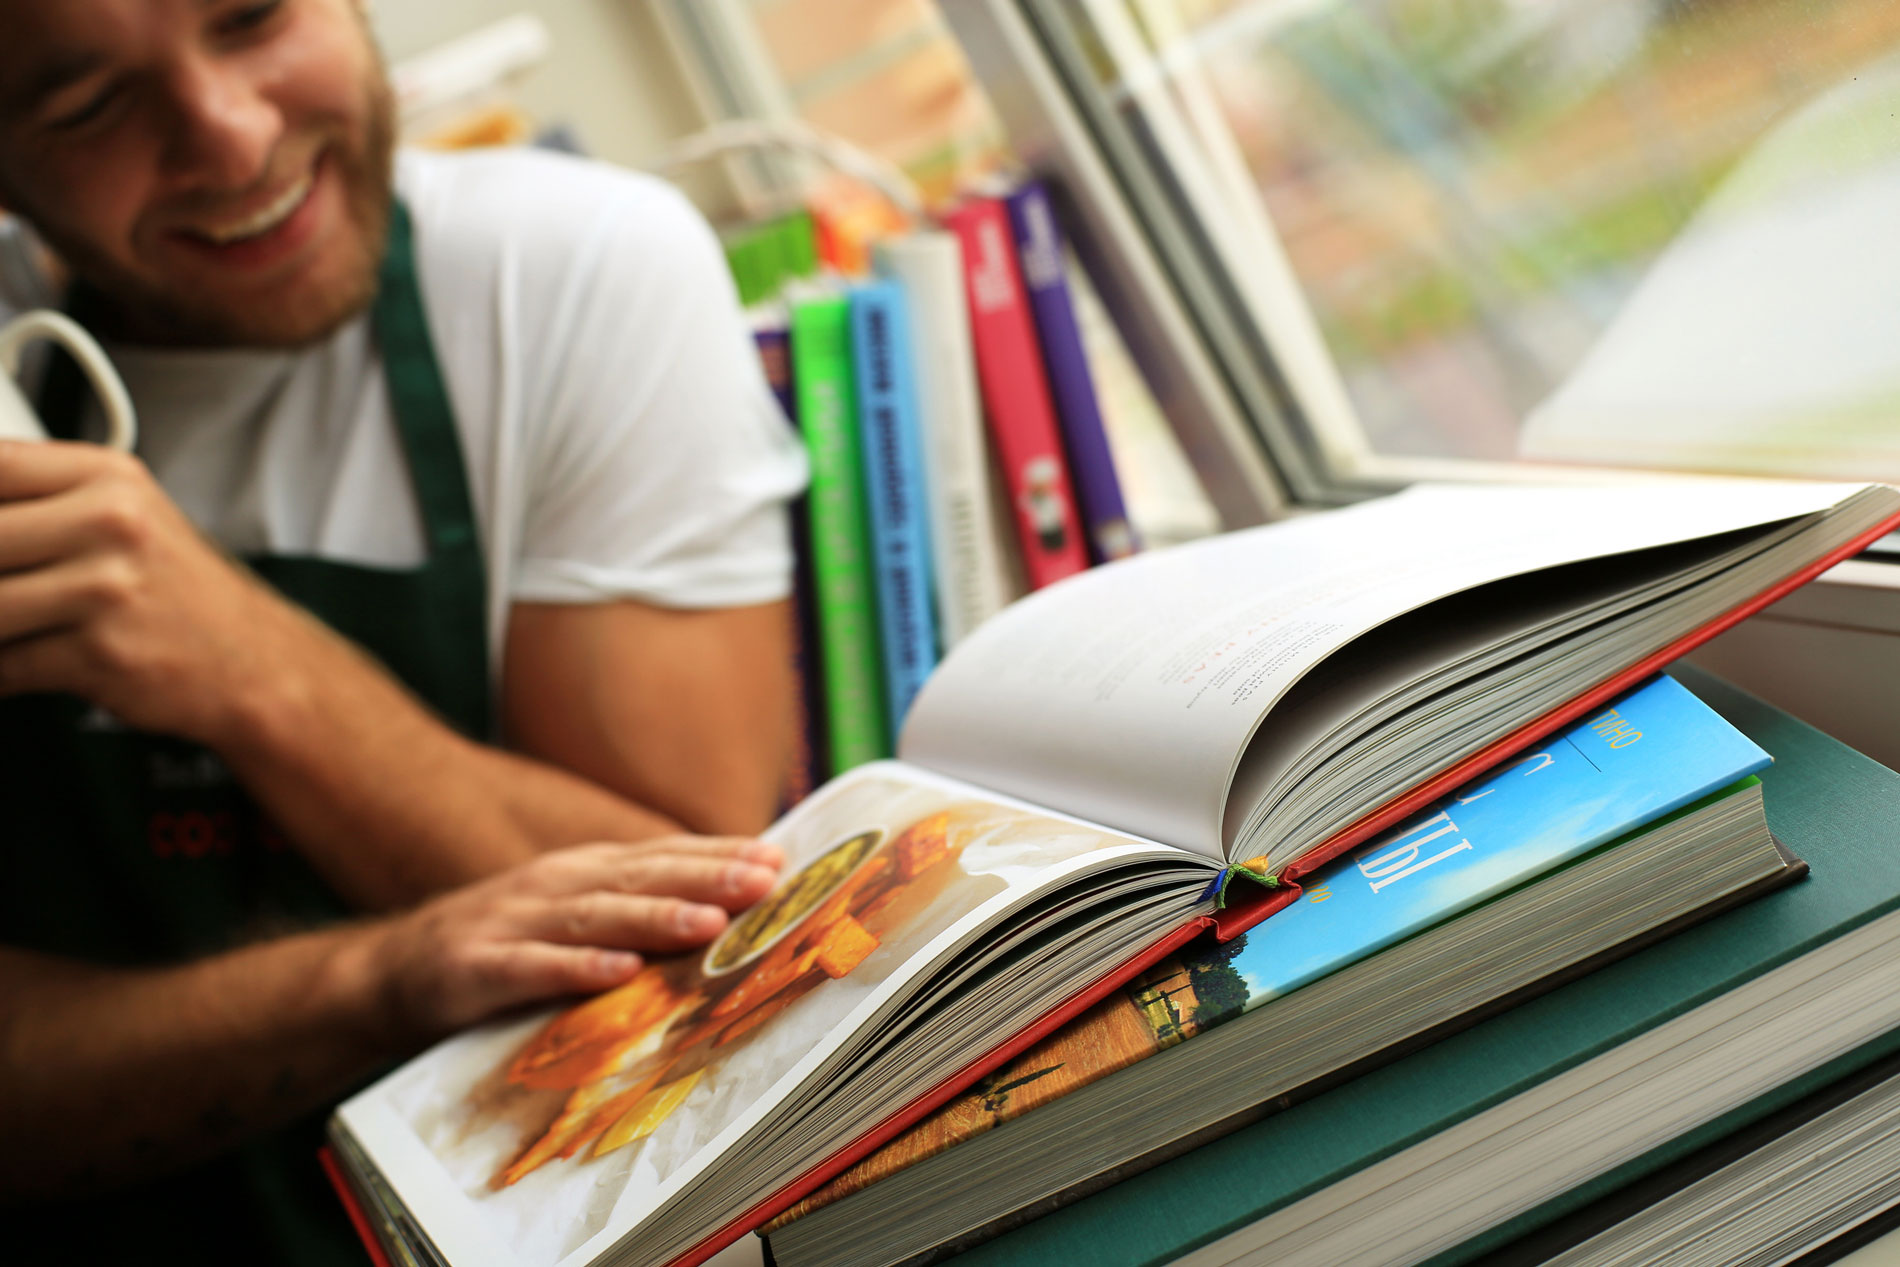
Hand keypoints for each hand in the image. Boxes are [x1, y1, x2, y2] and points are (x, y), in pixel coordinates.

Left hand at [0, 440, 318, 742]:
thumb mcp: (126, 517)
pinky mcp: (101, 654)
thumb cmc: (176, 590)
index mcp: (111, 478)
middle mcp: (112, 524)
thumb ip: (44, 504)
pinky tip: (16, 662)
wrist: (253, 659)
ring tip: (13, 625)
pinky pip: (4, 664)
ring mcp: (108, 589)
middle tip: (7, 585)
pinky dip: (1, 671)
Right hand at [361, 836, 784, 1040]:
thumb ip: (633, 909)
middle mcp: (553, 886)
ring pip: (595, 917)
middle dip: (704, 877)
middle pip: (639, 878)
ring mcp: (512, 923)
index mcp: (583, 872)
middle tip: (761, 882)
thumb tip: (722, 909)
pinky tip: (618, 974)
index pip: (661, 856)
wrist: (387, 972)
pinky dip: (575, 970)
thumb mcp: (569, 916)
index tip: (777, 860)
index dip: (717, 856)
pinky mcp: (475, 967)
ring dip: (653, 918)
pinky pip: (531, 969)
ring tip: (707, 923)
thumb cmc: (501, 945)